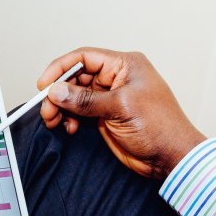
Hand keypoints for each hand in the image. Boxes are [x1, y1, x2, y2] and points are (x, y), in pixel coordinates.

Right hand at [39, 47, 206, 178]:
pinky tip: (69, 128)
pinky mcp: (105, 116)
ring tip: (54, 121)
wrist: (171, 157)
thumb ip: (86, 99)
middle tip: (47, 109)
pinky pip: (80, 112)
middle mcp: (116, 78)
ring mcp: (110, 98)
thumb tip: (57, 91)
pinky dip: (70, 118)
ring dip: (61, 108)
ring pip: (75, 96)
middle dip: (59, 93)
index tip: (44, 85)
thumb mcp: (120, 107)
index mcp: (124, 65)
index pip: (84, 58)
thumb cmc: (160, 127)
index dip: (61, 69)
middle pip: (76, 77)